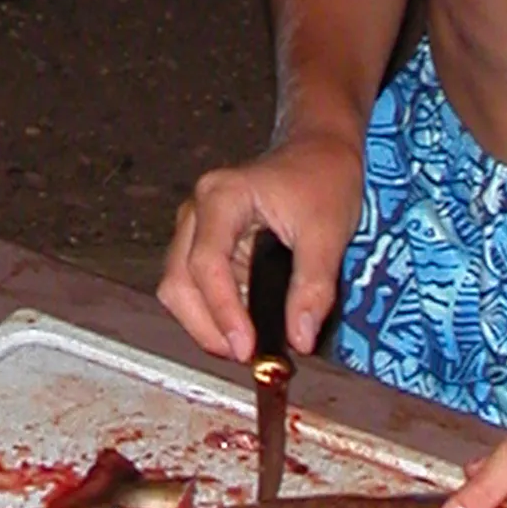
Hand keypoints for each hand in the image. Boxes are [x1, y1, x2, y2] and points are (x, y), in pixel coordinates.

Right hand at [159, 132, 366, 363]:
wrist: (318, 150)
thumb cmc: (323, 180)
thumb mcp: (328, 232)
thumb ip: (313, 287)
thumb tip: (298, 340)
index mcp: (221, 197)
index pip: (206, 265)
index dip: (222, 312)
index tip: (246, 349)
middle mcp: (196, 212)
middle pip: (178, 282)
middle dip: (207, 326)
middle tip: (248, 356)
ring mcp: (196, 228)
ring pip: (179, 288)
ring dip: (208, 323)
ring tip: (251, 343)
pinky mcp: (205, 244)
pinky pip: (196, 287)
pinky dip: (216, 312)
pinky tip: (248, 325)